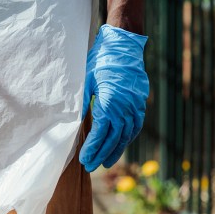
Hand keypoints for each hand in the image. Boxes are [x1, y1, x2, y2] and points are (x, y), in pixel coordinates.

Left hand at [79, 23, 148, 171]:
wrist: (123, 46)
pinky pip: (135, 126)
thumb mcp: (86, 80)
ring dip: (116, 150)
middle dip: (102, 154)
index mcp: (110, 102)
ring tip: (105, 163)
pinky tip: (121, 145)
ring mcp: (135, 106)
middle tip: (91, 167)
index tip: (84, 159)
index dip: (93, 148)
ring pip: (126, 135)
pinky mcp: (140, 103)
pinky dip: (127, 138)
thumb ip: (82, 102)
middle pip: (113, 138)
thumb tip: (74, 123)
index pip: (101, 132)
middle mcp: (125, 107)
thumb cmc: (100, 61)